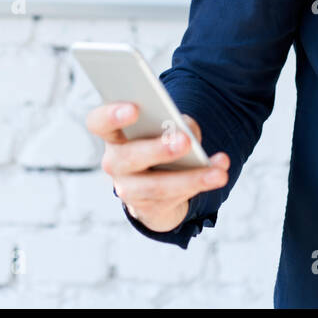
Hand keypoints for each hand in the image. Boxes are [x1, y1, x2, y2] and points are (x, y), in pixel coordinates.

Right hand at [86, 103, 229, 233]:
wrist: (158, 184)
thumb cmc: (159, 142)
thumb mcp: (166, 127)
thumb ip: (174, 122)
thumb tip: (186, 131)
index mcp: (113, 135)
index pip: (99, 122)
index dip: (111, 115)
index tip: (134, 108)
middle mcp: (115, 163)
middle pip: (129, 157)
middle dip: (158, 150)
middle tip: (183, 141)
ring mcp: (129, 189)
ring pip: (157, 186)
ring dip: (190, 178)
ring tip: (217, 172)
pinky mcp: (148, 209)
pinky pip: (174, 199)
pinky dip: (200, 184)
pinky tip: (218, 174)